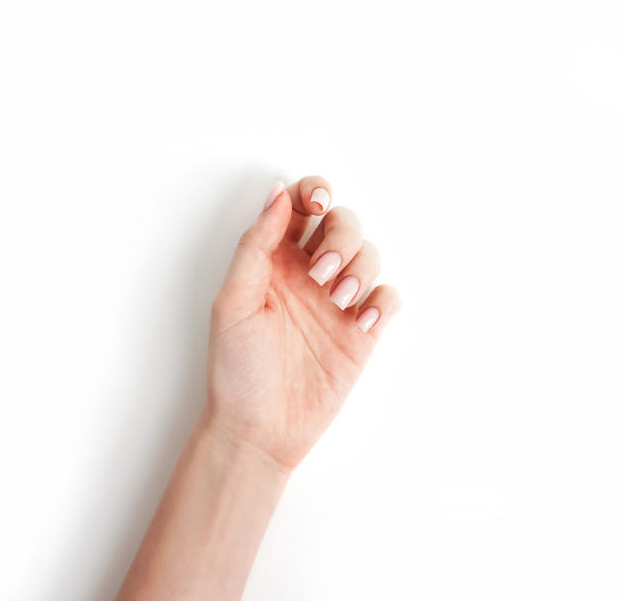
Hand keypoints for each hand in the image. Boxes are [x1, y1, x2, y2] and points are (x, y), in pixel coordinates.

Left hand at [205, 177, 400, 469]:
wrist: (258, 430)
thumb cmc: (236, 369)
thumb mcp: (233, 301)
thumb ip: (256, 245)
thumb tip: (277, 192)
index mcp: (273, 260)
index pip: (301, 205)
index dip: (314, 191)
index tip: (316, 205)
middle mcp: (308, 274)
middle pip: (343, 222)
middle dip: (341, 237)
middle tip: (321, 274)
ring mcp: (337, 302)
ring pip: (370, 255)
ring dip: (360, 268)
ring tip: (338, 301)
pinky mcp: (360, 333)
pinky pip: (387, 298)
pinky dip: (382, 302)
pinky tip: (361, 322)